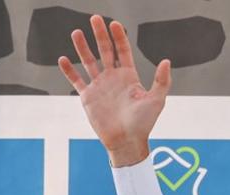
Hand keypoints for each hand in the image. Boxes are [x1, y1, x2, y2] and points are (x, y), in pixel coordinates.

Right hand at [58, 15, 170, 166]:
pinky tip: (63, 59)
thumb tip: (166, 61)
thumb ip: (162, 81)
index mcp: (129, 77)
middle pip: (105, 51)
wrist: (127, 141)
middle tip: (94, 18)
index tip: (114, 24)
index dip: (119, 37)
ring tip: (76, 32)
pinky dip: (69, 70)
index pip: (123, 52)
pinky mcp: (88, 97)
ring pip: (89, 62)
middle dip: (100, 35)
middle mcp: (113, 79)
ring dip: (82, 48)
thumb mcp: (156, 100)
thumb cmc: (144, 123)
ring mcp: (100, 86)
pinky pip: (77, 80)